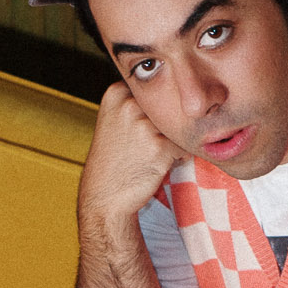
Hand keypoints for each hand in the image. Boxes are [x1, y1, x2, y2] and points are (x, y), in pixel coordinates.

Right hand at [80, 82, 183, 229]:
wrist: (105, 196)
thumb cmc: (115, 160)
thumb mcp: (116, 120)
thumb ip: (138, 103)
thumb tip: (178, 93)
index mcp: (117, 92)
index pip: (155, 91)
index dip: (154, 112)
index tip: (141, 129)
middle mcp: (129, 104)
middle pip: (168, 106)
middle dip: (166, 126)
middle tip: (149, 144)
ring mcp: (144, 125)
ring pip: (177, 125)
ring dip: (173, 141)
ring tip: (153, 154)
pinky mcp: (159, 147)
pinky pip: (183, 145)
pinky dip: (178, 156)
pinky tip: (159, 163)